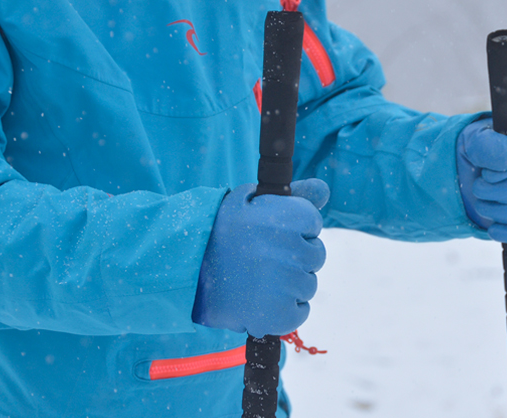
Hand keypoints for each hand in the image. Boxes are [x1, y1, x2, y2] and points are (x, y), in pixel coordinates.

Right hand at [192, 179, 328, 337]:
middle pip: (315, 255)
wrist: (182, 272)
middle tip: (263, 257)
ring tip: (258, 279)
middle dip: (294, 255)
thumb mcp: (248, 202)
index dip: (294, 226)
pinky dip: (284, 309)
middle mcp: (288, 251)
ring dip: (289, 283)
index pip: (312, 222)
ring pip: (307, 284)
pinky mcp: (278, 316)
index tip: (273, 232)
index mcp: (284, 219)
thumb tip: (324, 190)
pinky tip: (261, 299)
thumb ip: (292, 195)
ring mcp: (285, 286)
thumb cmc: (216, 233)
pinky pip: (299, 312)